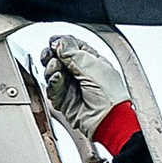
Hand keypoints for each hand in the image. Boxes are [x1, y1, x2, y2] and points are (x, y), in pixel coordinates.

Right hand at [40, 34, 139, 162]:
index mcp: (93, 62)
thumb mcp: (94, 67)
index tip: (54, 42)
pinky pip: (52, 89)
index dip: (62, 43)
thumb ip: (74, 54)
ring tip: (55, 68)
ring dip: (51, 69)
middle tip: (50, 55)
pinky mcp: (64, 101)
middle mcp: (82, 74)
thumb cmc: (112, 96)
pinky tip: (57, 80)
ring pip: (53, 73)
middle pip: (60, 59)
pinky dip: (52, 84)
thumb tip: (60, 42)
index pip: (74, 47)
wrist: (110, 121)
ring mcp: (72, 88)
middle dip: (52, 55)